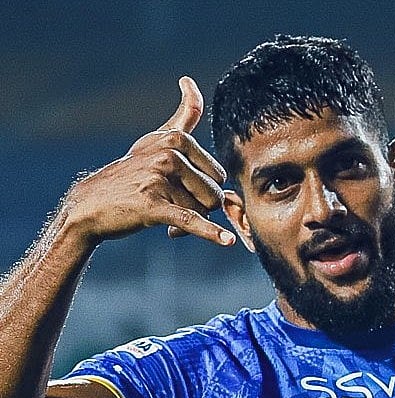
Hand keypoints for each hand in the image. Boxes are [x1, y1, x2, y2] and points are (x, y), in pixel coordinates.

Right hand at [62, 77, 234, 247]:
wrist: (90, 205)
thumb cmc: (131, 174)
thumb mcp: (155, 141)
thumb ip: (181, 117)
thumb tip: (190, 81)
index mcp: (175, 140)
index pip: (217, 174)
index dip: (205, 189)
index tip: (183, 191)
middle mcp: (169, 155)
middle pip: (213, 193)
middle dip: (199, 207)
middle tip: (172, 207)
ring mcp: (160, 179)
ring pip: (201, 210)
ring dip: (187, 221)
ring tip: (163, 216)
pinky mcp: (153, 205)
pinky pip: (190, 220)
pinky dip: (210, 233)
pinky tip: (227, 241)